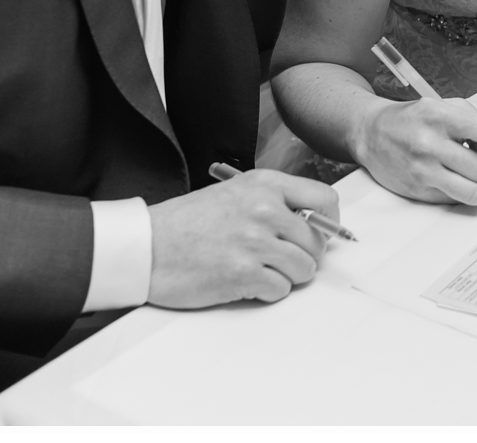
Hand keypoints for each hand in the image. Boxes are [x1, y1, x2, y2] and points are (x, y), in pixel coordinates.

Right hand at [147, 169, 338, 307]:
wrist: (146, 246)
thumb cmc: (187, 223)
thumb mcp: (234, 194)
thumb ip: (274, 202)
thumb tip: (313, 224)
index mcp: (265, 185)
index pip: (325, 199)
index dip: (329, 222)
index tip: (321, 234)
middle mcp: (265, 209)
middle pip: (317, 242)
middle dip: (304, 256)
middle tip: (279, 260)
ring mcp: (255, 242)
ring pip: (304, 269)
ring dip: (286, 276)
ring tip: (259, 270)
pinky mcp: (243, 274)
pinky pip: (280, 289)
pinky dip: (267, 292)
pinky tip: (245, 282)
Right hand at [353, 96, 476, 205]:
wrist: (371, 132)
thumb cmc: (412, 119)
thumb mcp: (443, 105)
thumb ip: (475, 122)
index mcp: (441, 116)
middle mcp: (431, 144)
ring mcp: (423, 170)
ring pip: (474, 194)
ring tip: (472, 178)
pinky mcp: (417, 191)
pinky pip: (454, 201)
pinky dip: (458, 193)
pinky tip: (449, 179)